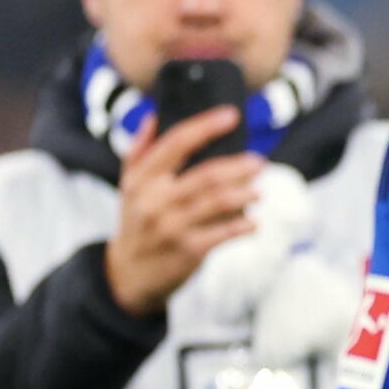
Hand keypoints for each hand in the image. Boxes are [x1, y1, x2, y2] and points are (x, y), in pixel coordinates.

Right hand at [104, 108, 265, 316]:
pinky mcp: (189, 251)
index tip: (231, 115)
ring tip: (259, 190)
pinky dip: (243, 225)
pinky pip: (224, 233)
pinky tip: (254, 222)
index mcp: (142, 179)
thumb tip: (154, 115)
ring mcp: (173, 227)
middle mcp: (155, 201)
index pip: (176, 143)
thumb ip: (140, 150)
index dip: (205, 126)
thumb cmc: (136, 222)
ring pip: (219, 203)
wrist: (128, 273)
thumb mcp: (129, 186)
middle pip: (206, 175)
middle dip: (238, 166)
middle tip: (259, 161)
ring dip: (245, 194)